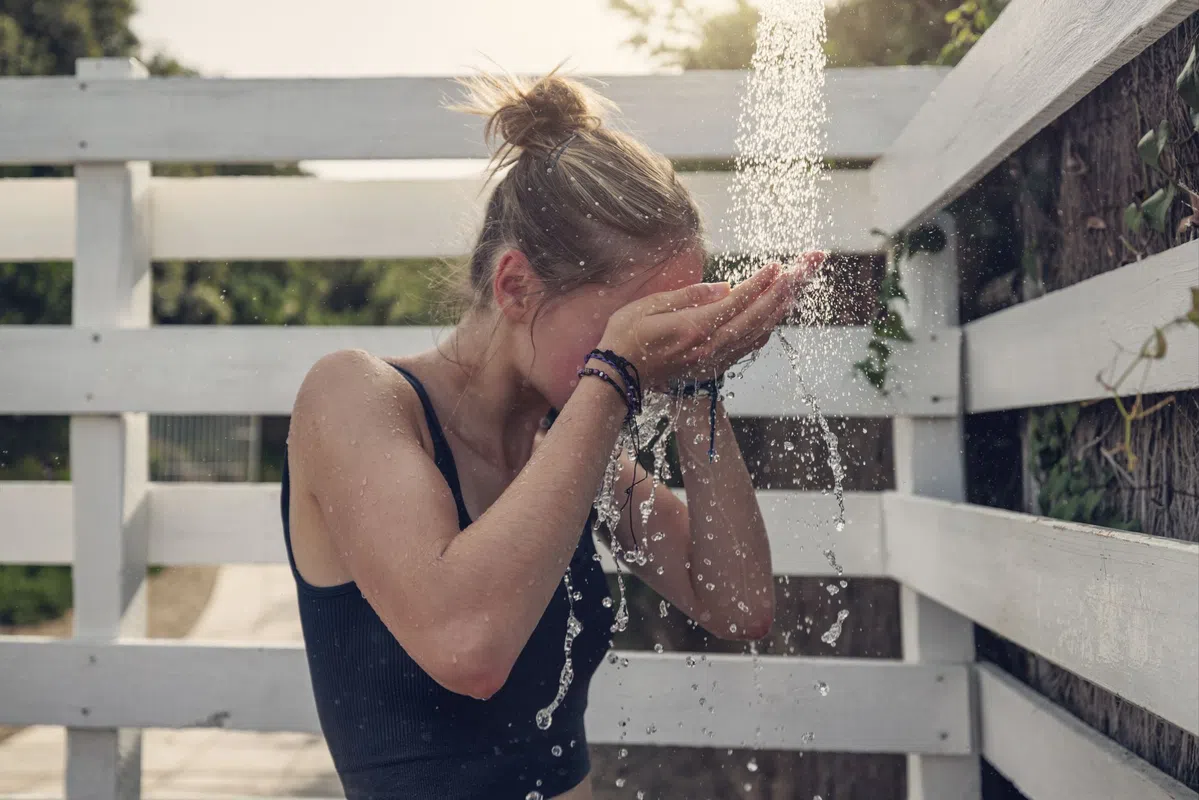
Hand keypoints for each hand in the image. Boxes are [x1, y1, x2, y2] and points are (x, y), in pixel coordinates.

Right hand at [596, 252, 824, 391]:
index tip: (775, 266)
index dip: (759, 283)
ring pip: (755, 335)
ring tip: (793, 292)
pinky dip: (763, 332)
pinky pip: (746, 349)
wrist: (618, 376)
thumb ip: (690, 296)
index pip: (737, 302)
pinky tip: (771, 321)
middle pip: (755, 318)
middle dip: (780, 294)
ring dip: (776, 313)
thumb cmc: (627, 336)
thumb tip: (726, 287)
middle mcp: (709, 346)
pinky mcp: (710, 367)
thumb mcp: (650, 306)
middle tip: (799, 274)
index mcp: (695, 328)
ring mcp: (712, 359)